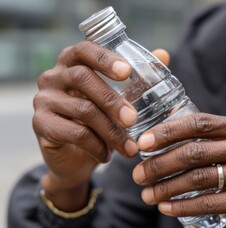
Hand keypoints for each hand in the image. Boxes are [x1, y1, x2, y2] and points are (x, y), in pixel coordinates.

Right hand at [33, 40, 168, 210]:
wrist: (75, 159)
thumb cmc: (99, 121)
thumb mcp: (118, 99)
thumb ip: (137, 78)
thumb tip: (163, 55)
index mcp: (72, 63)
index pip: (84, 50)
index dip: (105, 58)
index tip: (128, 73)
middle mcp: (53, 77)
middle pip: (82, 78)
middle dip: (113, 100)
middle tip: (133, 120)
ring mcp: (43, 100)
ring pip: (82, 110)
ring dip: (111, 131)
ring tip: (130, 148)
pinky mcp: (40, 124)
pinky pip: (74, 133)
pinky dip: (96, 146)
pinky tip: (108, 156)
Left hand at [133, 113, 225, 227]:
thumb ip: (216, 136)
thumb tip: (171, 129)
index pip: (197, 123)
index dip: (166, 132)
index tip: (143, 142)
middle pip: (193, 152)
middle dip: (159, 164)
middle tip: (138, 174)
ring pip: (198, 178)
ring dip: (167, 187)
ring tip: (147, 194)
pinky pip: (210, 202)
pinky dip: (184, 206)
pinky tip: (168, 208)